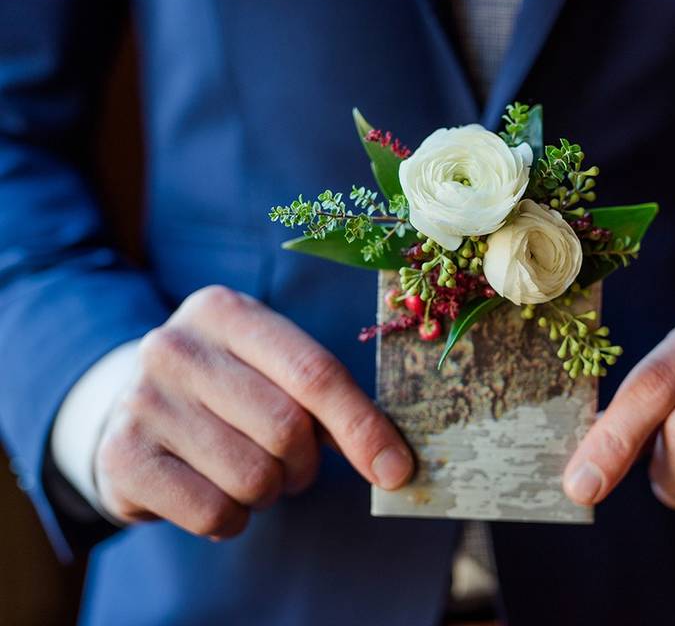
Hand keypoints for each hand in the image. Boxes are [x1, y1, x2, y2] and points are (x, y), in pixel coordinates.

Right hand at [95, 285, 412, 538]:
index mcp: (225, 311)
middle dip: (305, 463)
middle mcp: (174, 346)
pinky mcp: (121, 458)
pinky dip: (232, 519)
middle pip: (286, 429)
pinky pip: (214, 514)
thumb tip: (395, 465)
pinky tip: (213, 492)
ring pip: (253, 478)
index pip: (314, 372)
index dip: (362, 427)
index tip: (396, 471)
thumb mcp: (271, 369)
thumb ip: (330, 400)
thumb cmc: (227, 389)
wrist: (125, 408)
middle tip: (290, 463)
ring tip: (245, 471)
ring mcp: (141, 400)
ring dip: (269, 492)